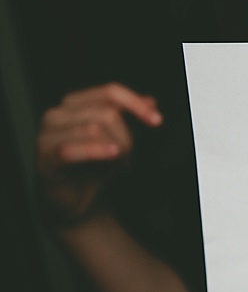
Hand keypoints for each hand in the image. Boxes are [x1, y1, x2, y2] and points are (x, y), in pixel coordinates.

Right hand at [36, 83, 162, 226]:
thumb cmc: (93, 166)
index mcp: (75, 103)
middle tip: (129, 154)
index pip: (110, 92)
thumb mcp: (118, 139)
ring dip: (115, 148)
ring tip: (118, 162)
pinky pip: (74, 148)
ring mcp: (48, 134)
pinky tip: (112, 154)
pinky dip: (97, 151)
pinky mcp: (46, 156)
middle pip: (106, 113)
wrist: (75, 199)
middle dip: (126, 136)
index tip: (157, 120)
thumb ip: (131, 119)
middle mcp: (58, 113)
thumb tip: (151, 100)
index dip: (136, 104)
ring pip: (94, 129)